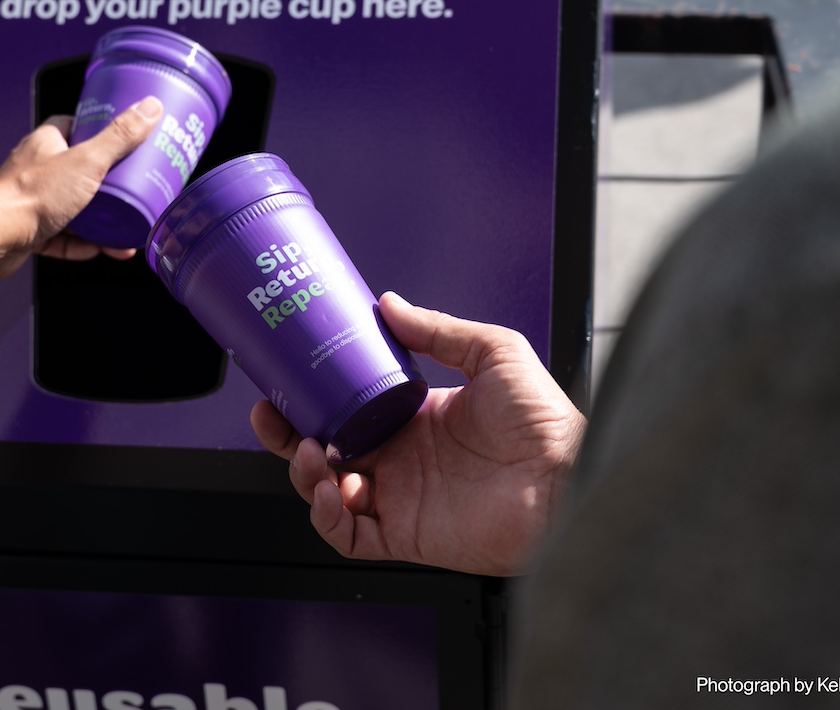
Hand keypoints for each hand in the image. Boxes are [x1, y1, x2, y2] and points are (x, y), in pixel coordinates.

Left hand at [0, 96, 163, 278]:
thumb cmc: (32, 195)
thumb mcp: (88, 161)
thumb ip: (119, 137)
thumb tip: (149, 108)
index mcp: (46, 143)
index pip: (73, 126)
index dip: (98, 129)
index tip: (122, 136)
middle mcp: (36, 170)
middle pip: (77, 169)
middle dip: (105, 181)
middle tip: (130, 187)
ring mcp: (31, 202)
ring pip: (71, 207)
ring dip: (98, 219)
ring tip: (124, 226)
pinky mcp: (29, 232)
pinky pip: (61, 238)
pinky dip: (81, 244)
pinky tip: (100, 249)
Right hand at [251, 291, 585, 574]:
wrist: (568, 477)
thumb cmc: (545, 421)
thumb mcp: (492, 352)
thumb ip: (438, 329)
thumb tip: (390, 302)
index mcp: (411, 417)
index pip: (342, 409)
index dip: (308, 399)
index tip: (285, 380)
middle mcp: (398, 459)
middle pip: (320, 451)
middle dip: (287, 437)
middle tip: (271, 417)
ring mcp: (398, 499)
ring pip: (324, 493)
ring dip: (305, 475)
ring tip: (314, 454)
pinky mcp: (404, 536)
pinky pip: (348, 537)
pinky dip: (328, 519)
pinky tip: (334, 492)